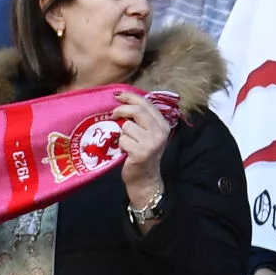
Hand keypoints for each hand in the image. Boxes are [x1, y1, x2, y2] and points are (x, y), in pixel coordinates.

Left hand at [115, 88, 173, 215]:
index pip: (146, 103)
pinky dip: (121, 145)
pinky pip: (123, 140)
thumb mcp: (148, 134)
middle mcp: (160, 132)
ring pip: (127, 126)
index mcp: (163, 124)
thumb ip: (142, 119)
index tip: (117, 95)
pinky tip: (126, 152)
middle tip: (112, 114)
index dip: (130, 96)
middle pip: (137, 110)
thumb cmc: (142, 154)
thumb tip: (123, 100)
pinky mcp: (141, 152)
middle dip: (121, 110)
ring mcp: (152, 142)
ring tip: (126, 142)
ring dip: (122, 133)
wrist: (144, 178)